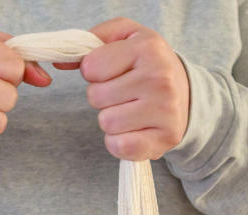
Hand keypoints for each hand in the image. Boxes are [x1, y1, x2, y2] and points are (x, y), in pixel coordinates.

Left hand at [56, 18, 189, 160]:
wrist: (187, 90)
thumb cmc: (146, 62)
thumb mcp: (125, 36)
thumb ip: (90, 40)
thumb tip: (61, 63)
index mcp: (147, 48)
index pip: (90, 67)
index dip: (94, 71)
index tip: (111, 71)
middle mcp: (160, 78)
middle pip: (96, 97)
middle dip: (102, 95)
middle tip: (124, 92)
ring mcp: (166, 110)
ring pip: (106, 122)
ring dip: (111, 118)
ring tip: (131, 108)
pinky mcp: (166, 138)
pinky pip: (119, 146)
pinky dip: (119, 141)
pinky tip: (134, 129)